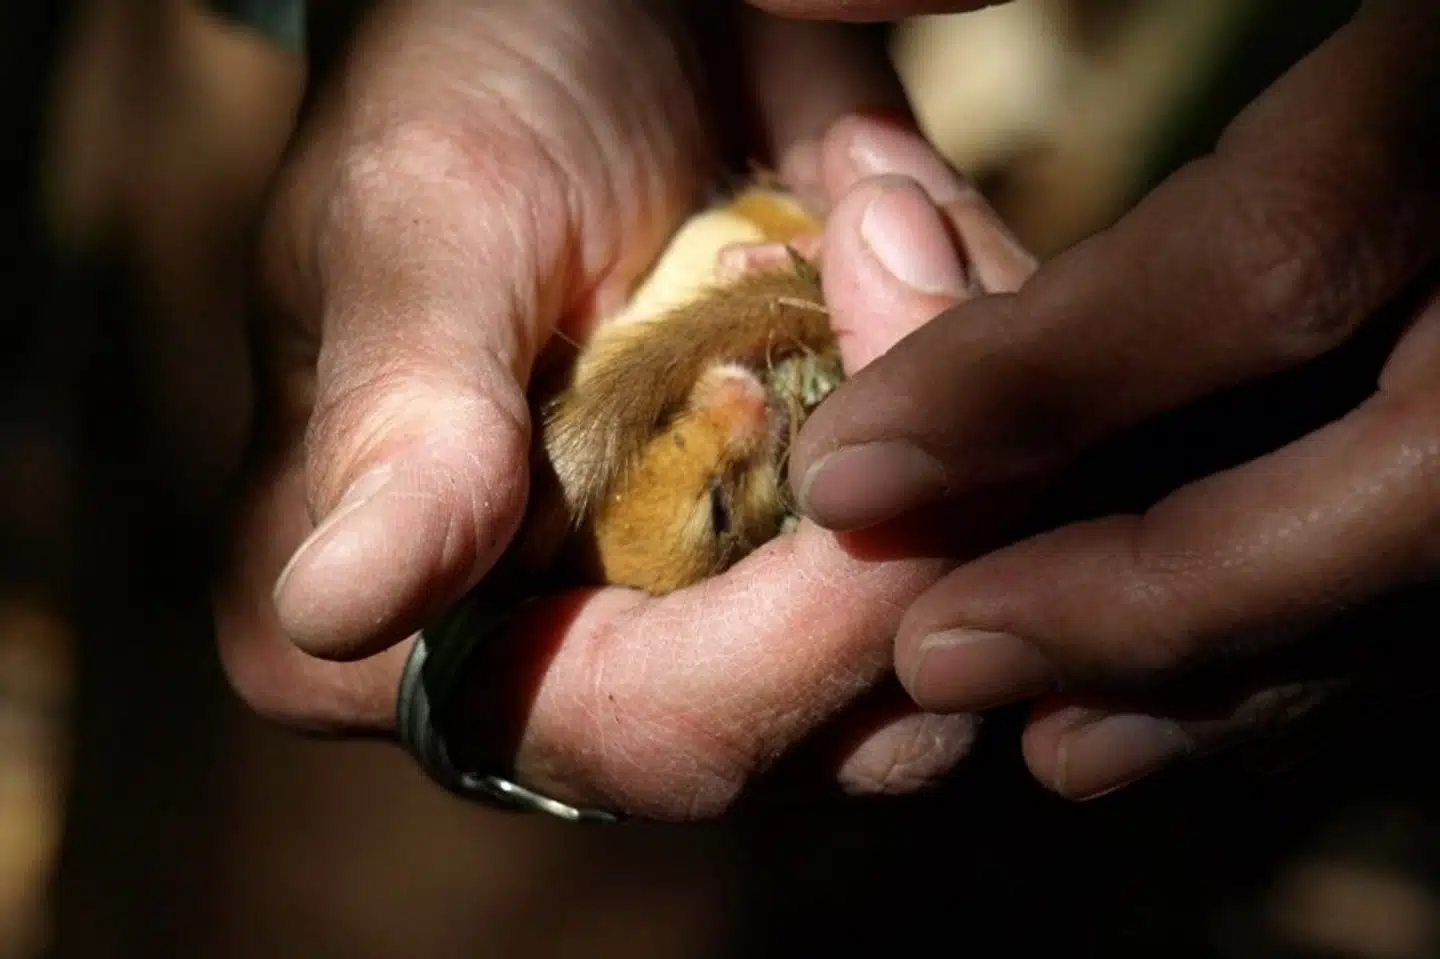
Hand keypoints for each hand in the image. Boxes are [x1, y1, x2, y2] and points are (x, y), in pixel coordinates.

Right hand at [212, 0, 1026, 819]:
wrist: (592, 8)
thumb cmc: (466, 89)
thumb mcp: (423, 225)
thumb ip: (398, 422)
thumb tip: (331, 612)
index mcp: (434, 643)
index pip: (663, 734)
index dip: (815, 627)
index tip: (889, 436)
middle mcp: (598, 668)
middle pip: (850, 717)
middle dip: (943, 502)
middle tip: (895, 240)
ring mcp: (742, 616)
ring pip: (961, 633)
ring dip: (982, 417)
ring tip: (875, 203)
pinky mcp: (845, 542)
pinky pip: (1009, 524)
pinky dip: (1000, 375)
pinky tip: (896, 220)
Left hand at [789, 1, 1439, 799]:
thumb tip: (826, 99)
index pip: (1272, 258)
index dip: (1040, 384)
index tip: (843, 473)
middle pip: (1399, 485)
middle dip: (1145, 593)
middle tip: (934, 655)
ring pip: (1424, 567)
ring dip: (1227, 666)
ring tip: (1043, 732)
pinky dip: (1303, 652)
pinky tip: (1168, 702)